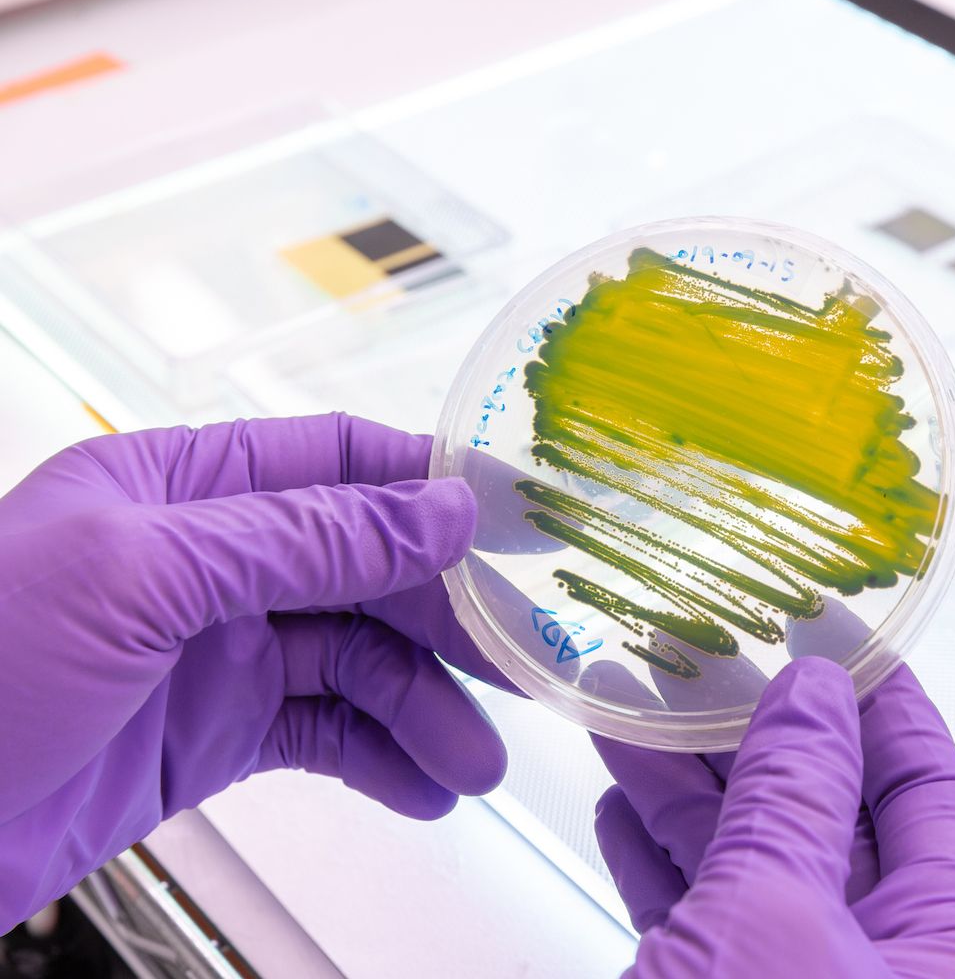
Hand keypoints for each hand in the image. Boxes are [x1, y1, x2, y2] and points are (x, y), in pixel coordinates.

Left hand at [0, 414, 508, 928]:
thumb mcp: (141, 579)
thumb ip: (299, 538)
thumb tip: (436, 512)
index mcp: (179, 487)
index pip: (336, 461)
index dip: (431, 486)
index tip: (516, 520)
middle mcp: (205, 562)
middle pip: (364, 568)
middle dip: (445, 617)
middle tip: (518, 661)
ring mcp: (211, 651)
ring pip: (357, 660)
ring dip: (424, 706)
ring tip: (470, 761)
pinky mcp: (211, 735)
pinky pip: (323, 732)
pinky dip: (379, 759)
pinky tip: (420, 787)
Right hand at [592, 657, 954, 976]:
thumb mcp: (773, 918)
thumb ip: (794, 800)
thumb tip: (814, 692)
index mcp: (938, 954)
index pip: (933, 798)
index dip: (888, 708)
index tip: (837, 633)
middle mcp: (873, 968)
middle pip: (828, 819)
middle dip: (759, 733)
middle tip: (709, 651)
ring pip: (747, 863)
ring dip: (684, 784)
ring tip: (636, 698)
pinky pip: (695, 917)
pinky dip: (655, 859)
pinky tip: (619, 797)